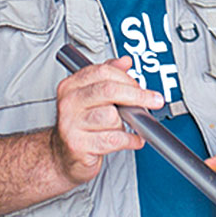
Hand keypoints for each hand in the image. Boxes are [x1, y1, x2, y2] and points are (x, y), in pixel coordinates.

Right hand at [51, 56, 162, 184]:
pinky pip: (114, 139)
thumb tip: (125, 61)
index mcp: (71, 85)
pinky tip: (132, 139)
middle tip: (153, 100)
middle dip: (137, 95)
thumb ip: (107, 76)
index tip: (142, 87)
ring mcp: (71, 124)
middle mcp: (69, 102)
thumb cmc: (80, 125)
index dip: (128, 79)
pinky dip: (129, 140)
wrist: (63, 154)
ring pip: (112, 116)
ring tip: (123, 126)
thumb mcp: (91, 96)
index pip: (104, 72)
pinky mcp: (78, 145)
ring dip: (125, 123)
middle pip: (109, 90)